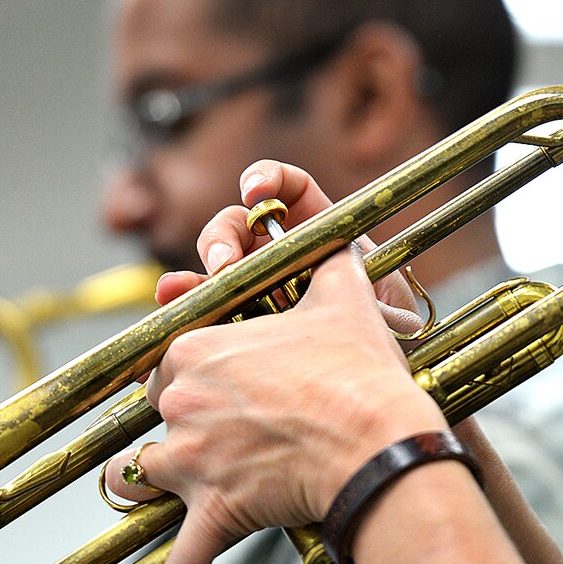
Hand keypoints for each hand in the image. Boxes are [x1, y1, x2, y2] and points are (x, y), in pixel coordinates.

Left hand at [117, 242, 444, 563]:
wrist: (382, 441)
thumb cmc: (362, 370)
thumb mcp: (343, 296)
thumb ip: (326, 259)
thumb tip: (335, 234)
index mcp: (195, 347)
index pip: (162, 363)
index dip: (187, 380)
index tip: (214, 395)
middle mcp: (179, 401)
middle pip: (148, 419)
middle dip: (174, 432)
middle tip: (215, 445)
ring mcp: (189, 459)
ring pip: (136, 483)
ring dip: (154, 495)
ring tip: (179, 504)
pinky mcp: (212, 513)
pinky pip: (180, 562)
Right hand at [152, 160, 422, 331]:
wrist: (366, 384)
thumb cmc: (382, 338)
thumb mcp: (392, 318)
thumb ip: (384, 308)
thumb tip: (373, 307)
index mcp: (317, 234)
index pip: (288, 190)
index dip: (268, 179)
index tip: (254, 191)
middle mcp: (279, 253)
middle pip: (238, 225)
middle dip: (224, 238)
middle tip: (224, 266)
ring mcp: (252, 285)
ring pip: (212, 264)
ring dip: (196, 272)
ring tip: (184, 290)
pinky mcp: (231, 316)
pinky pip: (201, 302)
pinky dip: (183, 299)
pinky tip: (169, 301)